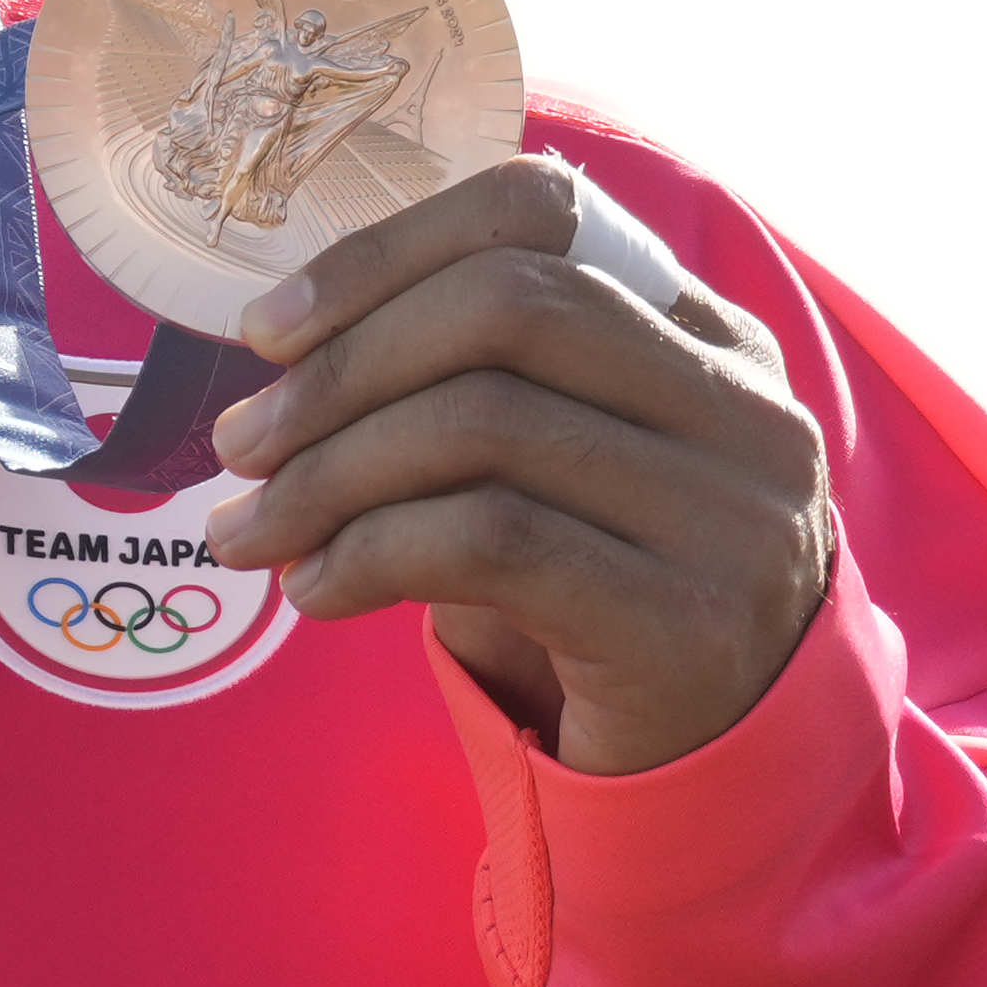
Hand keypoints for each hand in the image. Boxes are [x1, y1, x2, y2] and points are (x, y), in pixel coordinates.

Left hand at [201, 155, 835, 774]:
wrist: (711, 772)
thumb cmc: (596, 595)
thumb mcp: (556, 466)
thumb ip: (470, 383)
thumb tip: (282, 356)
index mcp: (710, 337)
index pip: (542, 214)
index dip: (388, 251)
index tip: (271, 329)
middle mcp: (745, 410)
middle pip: (506, 306)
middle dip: (340, 369)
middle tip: (241, 443)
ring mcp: (732, 516)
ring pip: (486, 424)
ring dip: (330, 475)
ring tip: (251, 530)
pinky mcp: (686, 624)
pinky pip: (492, 542)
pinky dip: (372, 554)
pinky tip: (317, 591)